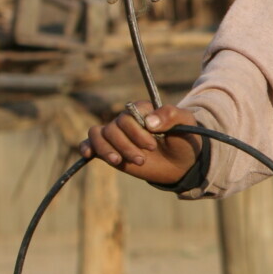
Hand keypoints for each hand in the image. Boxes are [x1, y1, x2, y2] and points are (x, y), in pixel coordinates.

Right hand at [79, 103, 201, 184]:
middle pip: (114, 126)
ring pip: (100, 134)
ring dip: (109, 149)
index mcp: (144, 109)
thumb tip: (149, 122)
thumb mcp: (185, 124)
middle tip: (144, 158)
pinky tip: (89, 155)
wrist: (181, 164)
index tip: (152, 145)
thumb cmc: (184, 140)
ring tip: (120, 161)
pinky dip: (87, 146)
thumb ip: (171, 115)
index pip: (129, 113)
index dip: (137, 130)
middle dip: (127, 145)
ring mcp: (117, 135)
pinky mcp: (110, 149)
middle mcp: (127, 120)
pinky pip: (90, 143)